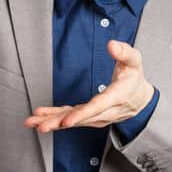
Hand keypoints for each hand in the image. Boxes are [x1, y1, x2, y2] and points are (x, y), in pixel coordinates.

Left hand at [24, 40, 155, 132]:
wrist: (139, 99)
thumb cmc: (134, 79)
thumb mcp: (134, 61)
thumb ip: (124, 52)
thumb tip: (111, 45)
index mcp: (116, 97)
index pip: (97, 107)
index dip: (81, 115)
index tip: (66, 121)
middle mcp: (105, 111)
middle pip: (80, 118)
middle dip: (59, 122)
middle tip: (41, 125)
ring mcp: (96, 116)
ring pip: (72, 120)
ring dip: (52, 121)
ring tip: (32, 122)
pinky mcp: (88, 116)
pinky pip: (70, 117)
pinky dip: (54, 116)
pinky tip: (40, 116)